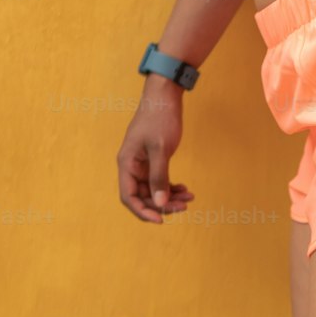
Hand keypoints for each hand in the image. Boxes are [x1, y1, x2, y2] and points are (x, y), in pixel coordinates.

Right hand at [116, 77, 194, 223]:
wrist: (165, 95)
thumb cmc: (159, 118)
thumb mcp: (161, 149)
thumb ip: (159, 177)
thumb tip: (161, 204)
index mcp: (126, 164)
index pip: (129, 197)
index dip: (143, 211)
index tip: (161, 220)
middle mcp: (132, 166)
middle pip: (143, 196)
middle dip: (163, 204)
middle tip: (185, 206)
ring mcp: (142, 163)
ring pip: (154, 190)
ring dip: (170, 197)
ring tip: (189, 197)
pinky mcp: (154, 159)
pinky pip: (160, 180)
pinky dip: (172, 187)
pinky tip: (185, 189)